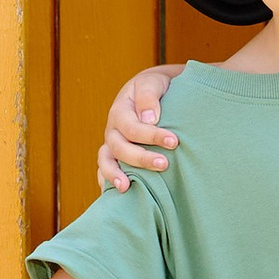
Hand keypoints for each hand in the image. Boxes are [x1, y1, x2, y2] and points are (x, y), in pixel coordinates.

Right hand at [95, 65, 178, 193]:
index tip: (174, 141)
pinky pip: (105, 171)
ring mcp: (112, 145)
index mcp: (120, 110)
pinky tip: (119, 195)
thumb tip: (149, 119)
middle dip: (140, 158)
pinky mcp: (116, 156)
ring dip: (115, 175)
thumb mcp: (153, 83)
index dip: (151, 136)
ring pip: (105, 161)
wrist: (154, 92)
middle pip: (119, 147)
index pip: (131, 127)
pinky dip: (106, 182)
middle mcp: (113, 130)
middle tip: (164, 164)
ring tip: (126, 188)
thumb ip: (149, 97)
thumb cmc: (156, 88)